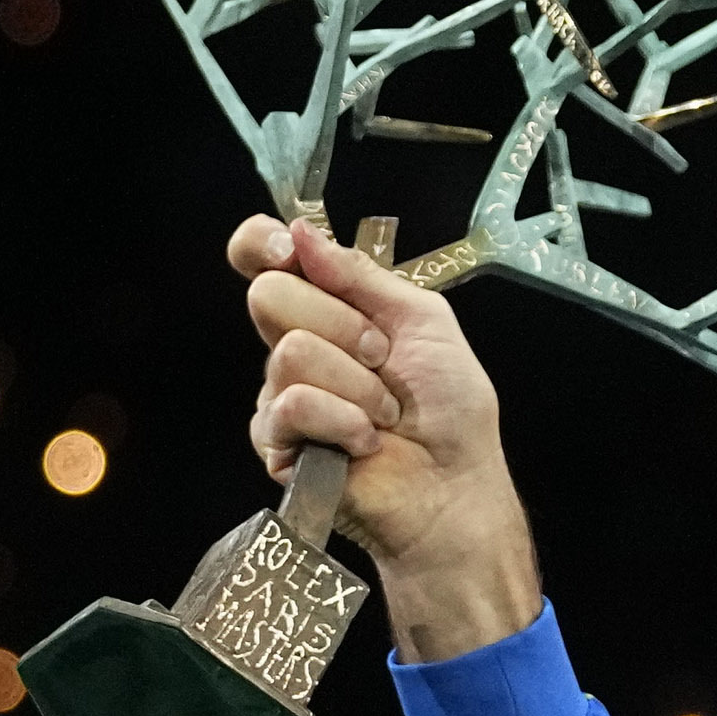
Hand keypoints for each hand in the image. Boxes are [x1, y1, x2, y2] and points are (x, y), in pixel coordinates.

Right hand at [227, 213, 541, 660]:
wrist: (456, 483)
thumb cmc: (451, 409)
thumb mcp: (423, 321)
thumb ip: (361, 275)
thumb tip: (300, 232)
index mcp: (328, 306)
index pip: (261, 258)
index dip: (260, 243)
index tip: (286, 249)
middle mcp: (295, 343)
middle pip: (270, 295)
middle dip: (343, 325)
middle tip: (383, 362)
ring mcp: (280, 393)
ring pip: (290, 353)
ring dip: (357, 385)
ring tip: (383, 415)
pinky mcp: (277, 442)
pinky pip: (292, 405)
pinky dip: (344, 421)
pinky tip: (364, 443)